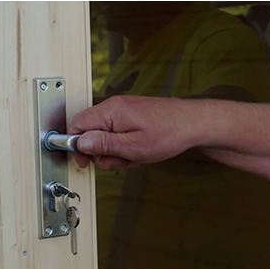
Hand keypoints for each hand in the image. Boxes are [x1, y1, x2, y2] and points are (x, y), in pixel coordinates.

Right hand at [68, 95, 201, 170]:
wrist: (194, 123)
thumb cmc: (169, 133)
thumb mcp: (134, 147)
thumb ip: (103, 144)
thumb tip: (79, 143)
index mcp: (110, 111)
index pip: (76, 124)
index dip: (75, 146)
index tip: (84, 161)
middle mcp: (113, 106)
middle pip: (90, 132)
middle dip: (102, 152)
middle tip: (122, 159)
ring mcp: (122, 110)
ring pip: (104, 136)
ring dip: (116, 151)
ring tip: (135, 155)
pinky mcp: (129, 115)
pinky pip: (116, 133)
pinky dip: (124, 145)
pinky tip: (139, 149)